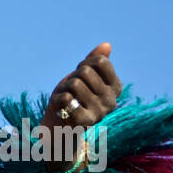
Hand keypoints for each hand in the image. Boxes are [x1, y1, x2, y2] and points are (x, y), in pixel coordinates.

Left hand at [39, 42, 122, 170]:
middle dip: (72, 78)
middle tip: (71, 92)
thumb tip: (106, 45)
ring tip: (67, 100)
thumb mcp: (83, 76)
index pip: (100, 61)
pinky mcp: (84, 122)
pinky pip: (66, 98)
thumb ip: (95, 60)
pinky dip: (57, 100)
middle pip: (85, 71)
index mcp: (116, 87)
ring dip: (64, 89)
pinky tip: (60, 109)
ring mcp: (100, 112)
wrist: (59, 126)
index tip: (80, 76)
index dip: (84, 65)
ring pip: (74, 83)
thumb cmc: (73, 97)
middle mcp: (112, 100)